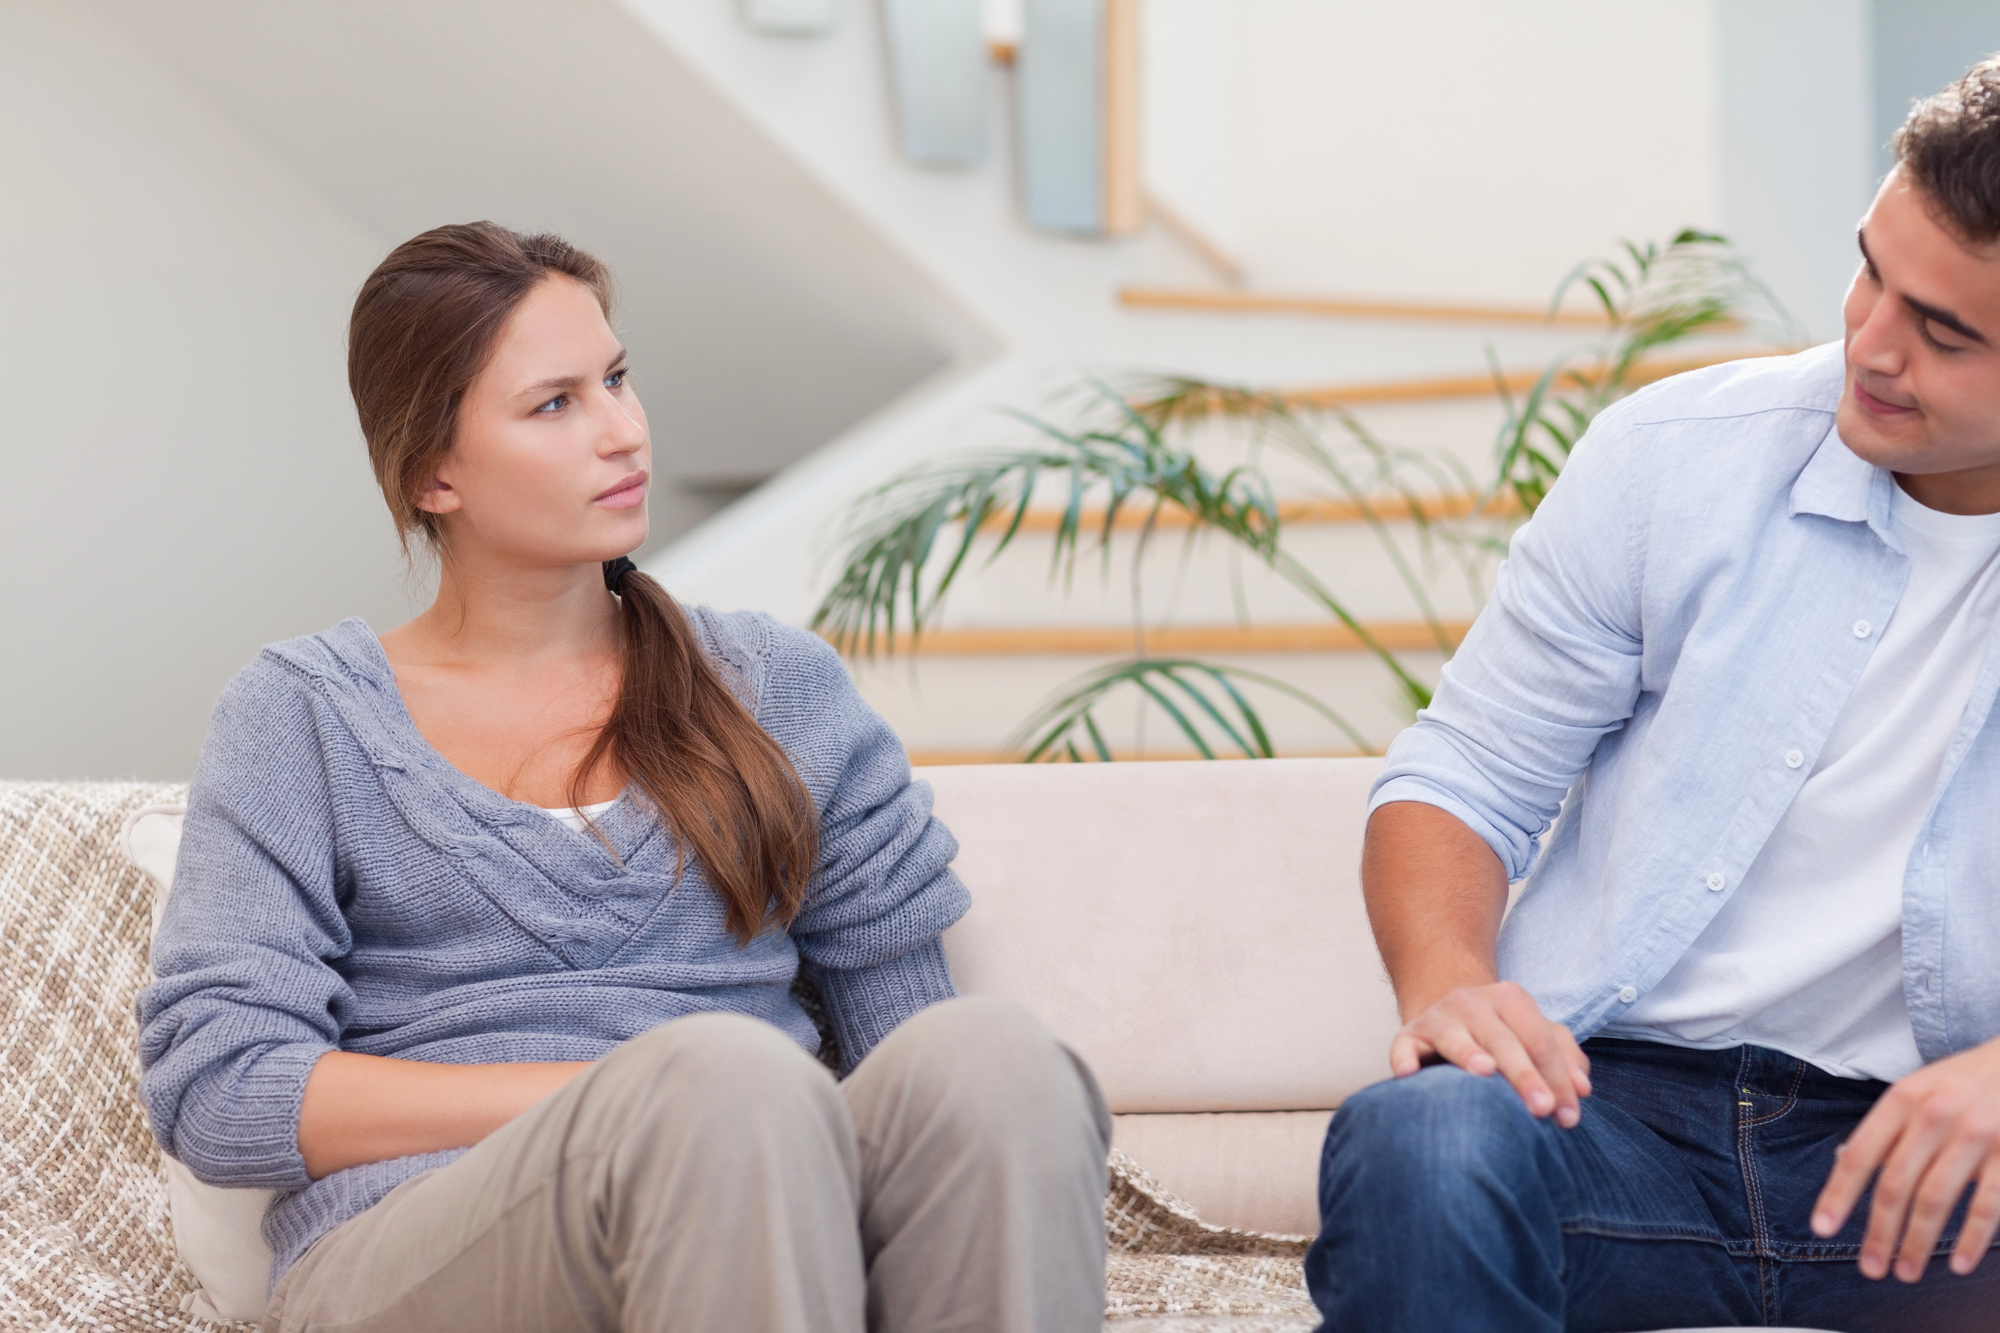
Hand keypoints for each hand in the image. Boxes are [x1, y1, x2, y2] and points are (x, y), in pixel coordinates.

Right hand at [1389, 981, 1592, 1127]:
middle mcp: (1472, 1001)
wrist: (1449, 1017)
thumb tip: (1582, 1088)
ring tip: (1484, 1072)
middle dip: (1525, 1075)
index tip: (1569, 1117)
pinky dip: (1404, 1058)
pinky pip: (1403, 1046)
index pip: (1540, 1040)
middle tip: (1542, 1109)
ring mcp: (1438, 1016)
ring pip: (1455, 1036)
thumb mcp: (1536, 1038)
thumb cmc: (1502, 1037)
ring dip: (1468, 1053)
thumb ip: (1564, 1058)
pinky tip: (1408, 1075)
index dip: (1558, 1077)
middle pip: (1503, 1039)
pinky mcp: (1408, 1035)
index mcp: (1510, 998)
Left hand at [1812, 1038, 1999, 1281]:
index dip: (1838, 1194)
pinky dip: (1973, 1239)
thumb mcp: (1916, 1089)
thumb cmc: (1961, 1081)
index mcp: (1901, 1100)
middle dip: (1879, 1232)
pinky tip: (1959, 1265)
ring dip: (1917, 1243)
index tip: (1822, 1228)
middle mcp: (1933, 1115)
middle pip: (1895, 1185)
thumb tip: (1843, 1163)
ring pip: (1935, 1199)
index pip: (1860, 1154)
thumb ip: (1885, 1128)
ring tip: (1905, 1272)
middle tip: (1870, 1269)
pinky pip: (1988, 1204)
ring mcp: (1975, 1134)